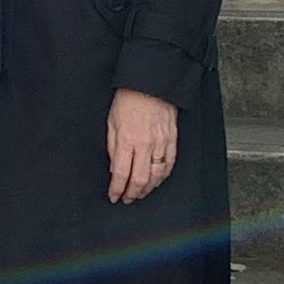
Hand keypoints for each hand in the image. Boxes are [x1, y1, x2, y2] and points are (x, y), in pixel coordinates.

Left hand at [107, 89, 178, 203]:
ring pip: (157, 176)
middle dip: (132, 194)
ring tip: (140, 193)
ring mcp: (161, 143)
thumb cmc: (128, 99)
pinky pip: (170, 164)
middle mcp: (145, 145)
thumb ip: (113, 148)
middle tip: (127, 199)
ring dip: (148, 189)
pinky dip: (163, 177)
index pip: (121, 174)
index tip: (114, 196)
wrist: (151, 84)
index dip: (117, 189)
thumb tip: (114, 169)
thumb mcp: (111, 123)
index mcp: (127, 140)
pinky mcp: (172, 140)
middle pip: (140, 180)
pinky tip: (157, 181)